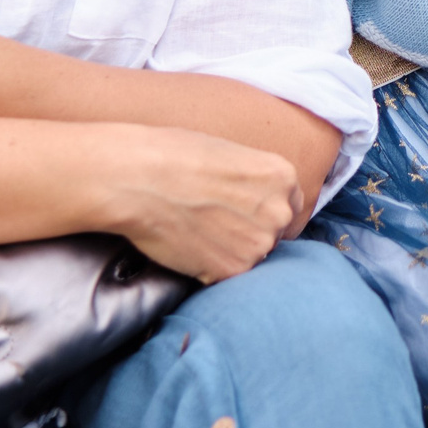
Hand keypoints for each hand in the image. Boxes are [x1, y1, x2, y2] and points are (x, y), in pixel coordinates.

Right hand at [107, 127, 304, 282]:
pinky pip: (226, 273)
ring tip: (197, 231)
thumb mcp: (230, 153)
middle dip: (249, 231)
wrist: (138, 179)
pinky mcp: (232, 270)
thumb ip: (252, 181)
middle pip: (274, 233)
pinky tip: (188, 244)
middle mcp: (279, 212)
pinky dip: (209, 265)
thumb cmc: (174, 155)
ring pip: (251, 255)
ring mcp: (258, 245)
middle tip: (213, 222)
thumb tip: (250, 198)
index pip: (289, 206)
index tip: (242, 212)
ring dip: (230, 250)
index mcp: (283, 177)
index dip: (263, 211)